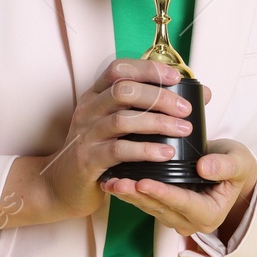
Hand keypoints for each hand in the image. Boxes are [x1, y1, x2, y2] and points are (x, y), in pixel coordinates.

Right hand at [35, 58, 209, 221]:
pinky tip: (165, 152)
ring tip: (182, 130)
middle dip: (159, 97)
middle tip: (185, 110)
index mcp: (94, 96)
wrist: (60, 186)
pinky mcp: (88, 160)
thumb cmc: (95, 153)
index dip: (147, 70)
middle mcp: (87, 110)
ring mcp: (86, 135)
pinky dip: (146, 150)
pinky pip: (119, 150)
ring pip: (122, 119)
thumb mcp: (115, 126)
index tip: (175, 77)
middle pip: (123, 91)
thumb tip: (196, 97)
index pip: (118, 70)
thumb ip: (146, 110)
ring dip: (157, 123)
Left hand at [100, 136, 256, 242]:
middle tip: (117, 182)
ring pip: (149, 207)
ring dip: (129, 195)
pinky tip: (112, 180)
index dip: (162, 193)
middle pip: (160, 208)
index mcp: (210, 214)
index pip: (183, 203)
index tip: (143, 181)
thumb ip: (225, 166)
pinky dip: (129, 192)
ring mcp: (176, 219)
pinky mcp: (165, 210)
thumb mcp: (238, 161)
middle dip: (138, 194)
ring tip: (110, 181)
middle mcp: (191, 222)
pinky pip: (145, 202)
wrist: (231, 170)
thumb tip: (205, 168)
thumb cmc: (235, 164)